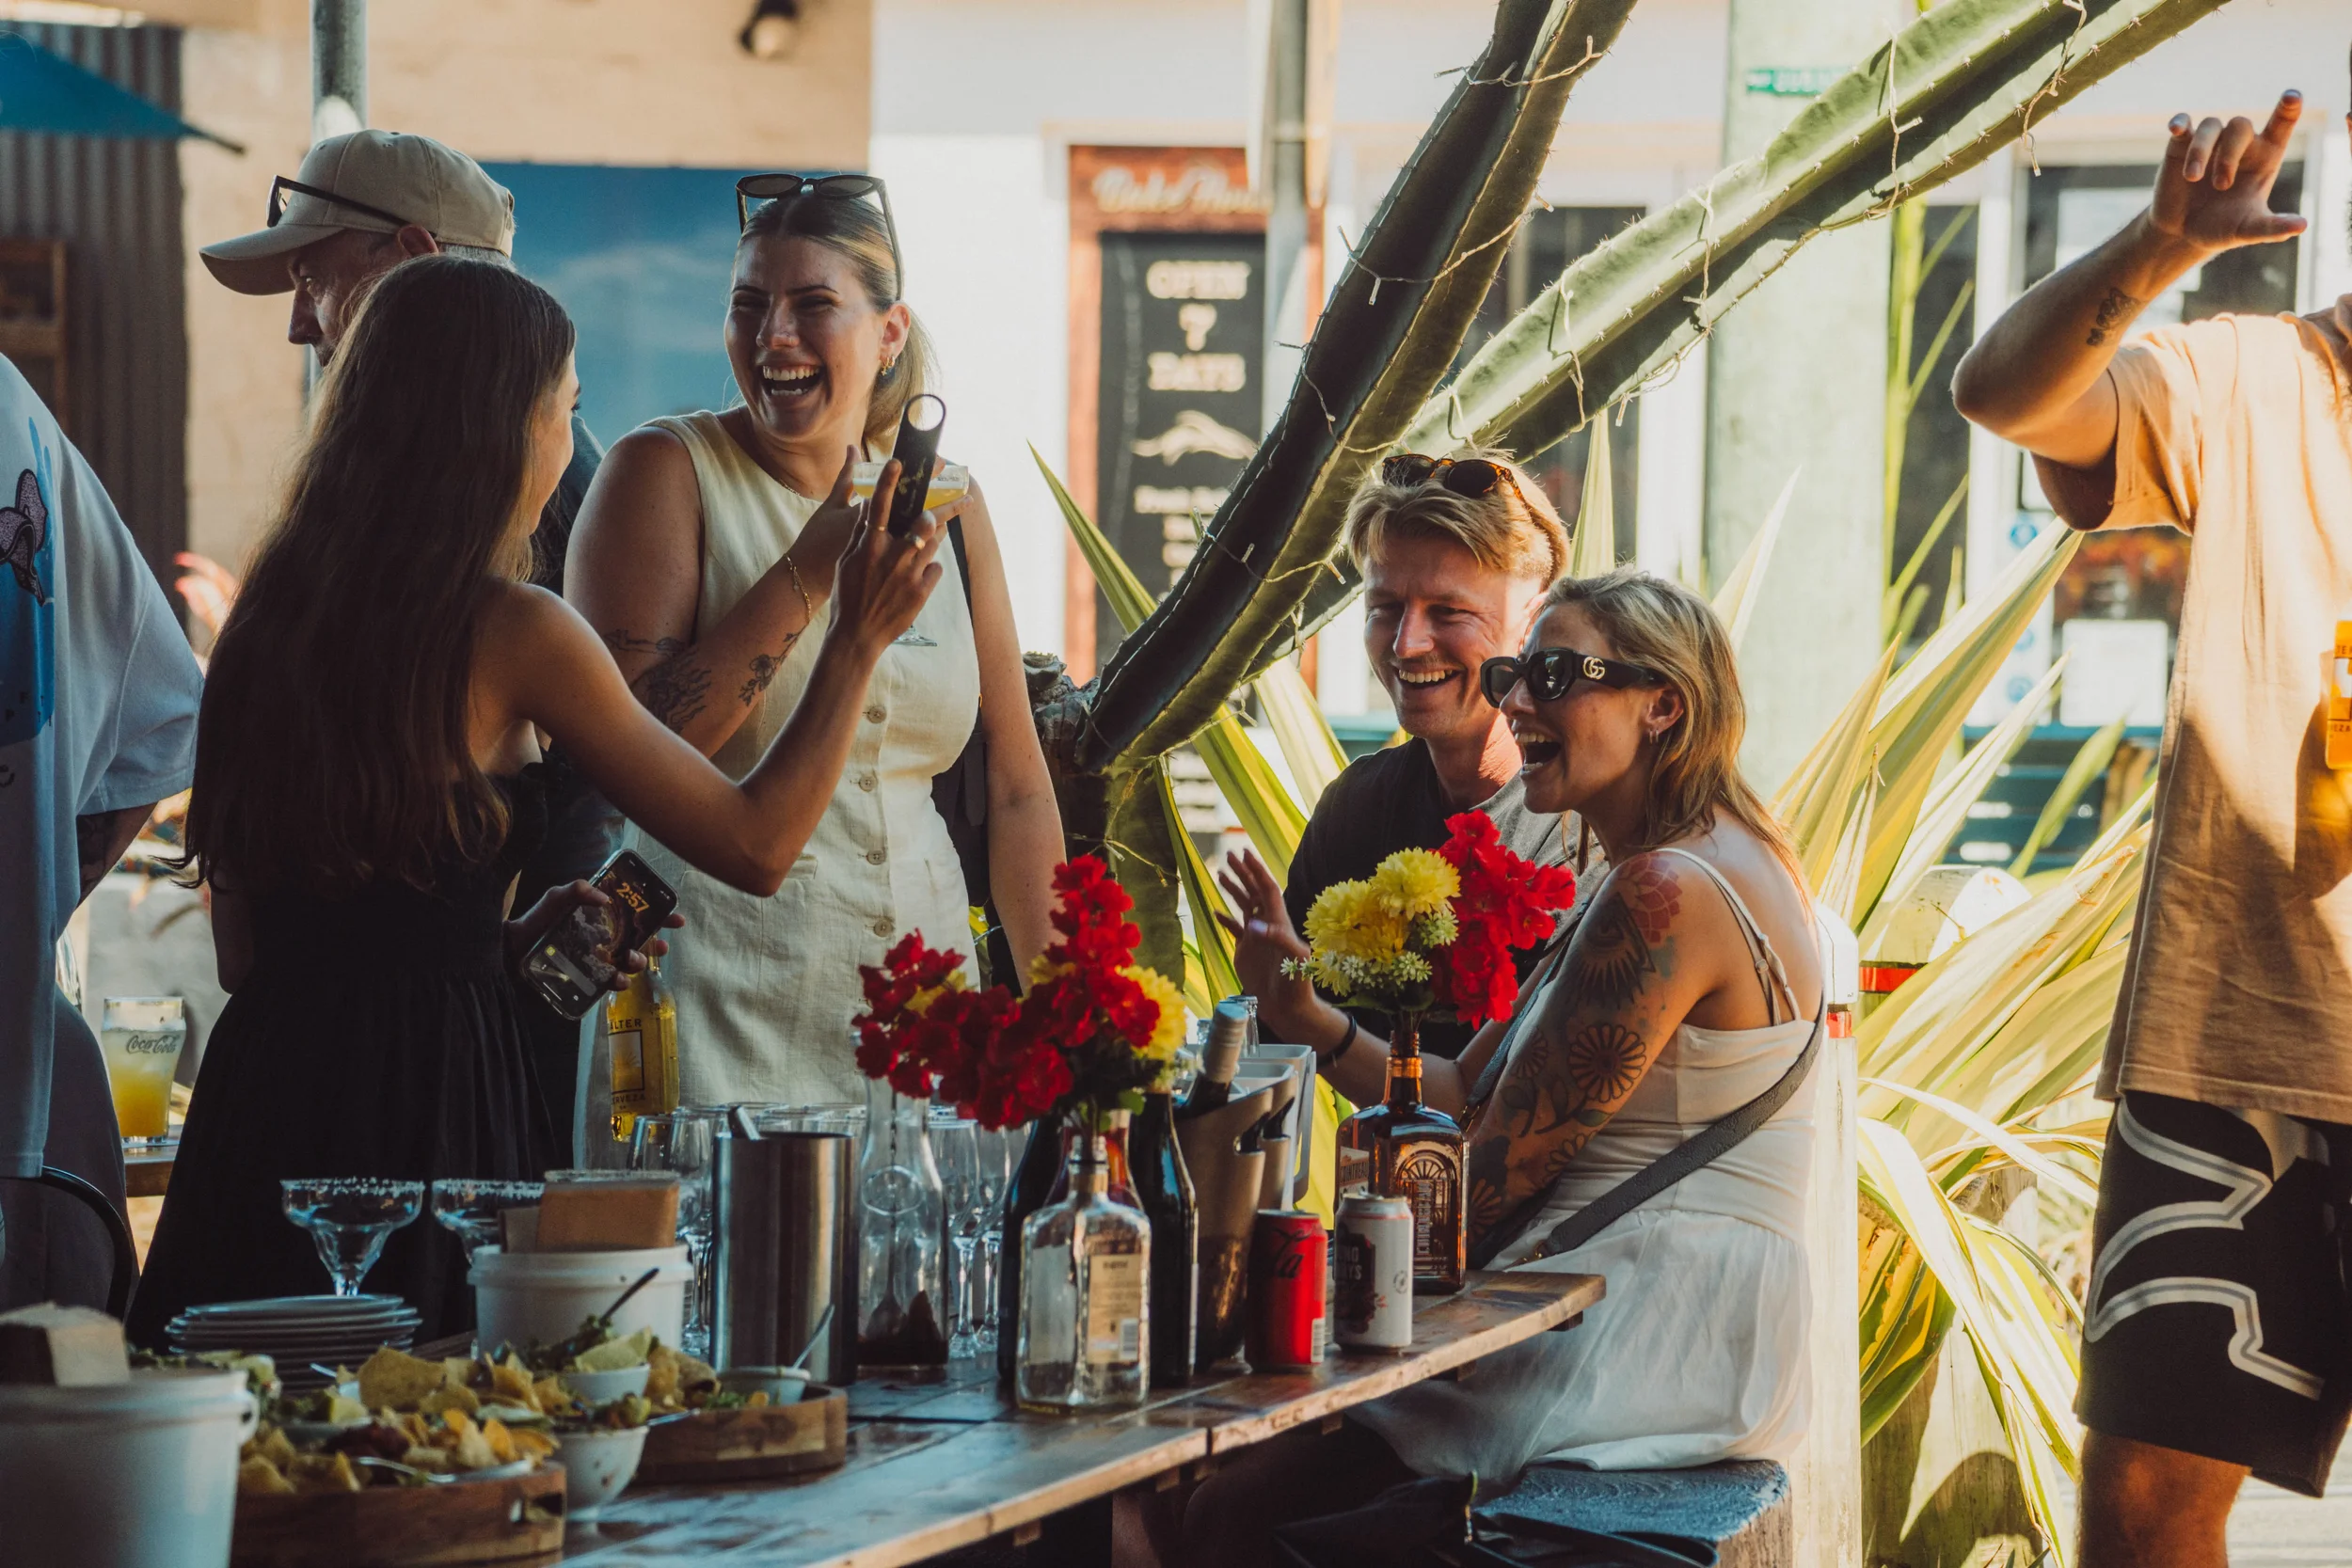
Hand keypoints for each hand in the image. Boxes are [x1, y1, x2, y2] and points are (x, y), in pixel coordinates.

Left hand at [504, 879, 684, 995]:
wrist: (512, 950)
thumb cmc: (536, 921)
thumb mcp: (556, 898)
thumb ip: (577, 890)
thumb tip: (604, 898)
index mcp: (604, 916)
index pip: (638, 914)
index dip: (661, 916)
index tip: (677, 919)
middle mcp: (607, 937)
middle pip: (642, 940)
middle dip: (656, 944)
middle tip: (660, 946)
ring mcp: (600, 959)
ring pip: (631, 962)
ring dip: (638, 962)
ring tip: (632, 960)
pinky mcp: (590, 978)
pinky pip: (612, 982)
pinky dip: (619, 981)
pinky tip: (618, 979)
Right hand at [785, 449, 967, 601]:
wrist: (857, 636)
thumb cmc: (847, 596)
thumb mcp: (846, 562)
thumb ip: (860, 533)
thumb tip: (869, 507)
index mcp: (869, 546)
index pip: (879, 505)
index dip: (888, 481)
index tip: (899, 461)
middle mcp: (891, 557)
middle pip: (922, 522)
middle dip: (932, 514)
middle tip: (931, 514)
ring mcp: (909, 574)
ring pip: (934, 543)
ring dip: (934, 537)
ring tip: (926, 543)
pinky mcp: (922, 592)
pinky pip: (935, 569)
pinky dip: (929, 570)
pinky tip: (917, 578)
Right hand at [1213, 847, 1323, 1039]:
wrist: (1288, 1008)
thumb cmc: (1296, 984)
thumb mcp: (1294, 959)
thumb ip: (1277, 938)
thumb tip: (1253, 924)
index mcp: (1279, 922)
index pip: (1267, 889)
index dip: (1257, 870)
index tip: (1245, 852)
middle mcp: (1267, 925)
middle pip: (1254, 891)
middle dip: (1243, 872)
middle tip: (1229, 854)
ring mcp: (1256, 938)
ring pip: (1244, 906)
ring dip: (1233, 889)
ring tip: (1221, 873)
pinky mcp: (1246, 951)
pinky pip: (1234, 929)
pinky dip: (1225, 919)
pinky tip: (1216, 911)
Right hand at [2148, 92, 2309, 256]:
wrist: (2180, 234)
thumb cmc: (2221, 228)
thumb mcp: (2248, 230)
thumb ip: (2273, 228)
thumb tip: (2302, 226)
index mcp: (2264, 156)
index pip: (2280, 124)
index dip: (2288, 108)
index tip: (2292, 96)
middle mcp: (2239, 144)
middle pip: (2239, 126)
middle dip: (2229, 154)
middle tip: (2222, 186)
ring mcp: (2210, 142)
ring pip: (2210, 125)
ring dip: (2201, 150)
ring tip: (2192, 178)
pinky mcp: (2181, 146)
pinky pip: (2183, 124)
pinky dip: (2180, 123)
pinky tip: (2177, 128)